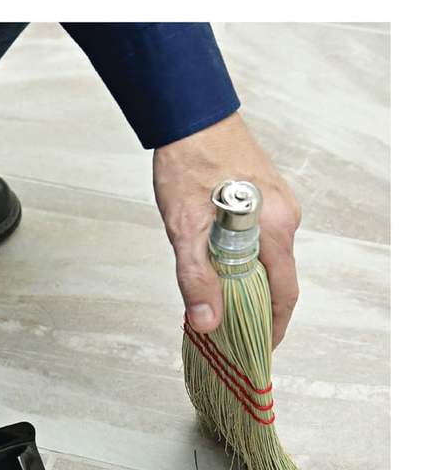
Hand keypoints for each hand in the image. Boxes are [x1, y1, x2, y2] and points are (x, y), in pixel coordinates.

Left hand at [153, 112, 302, 346]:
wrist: (190, 116)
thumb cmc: (189, 166)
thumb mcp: (185, 229)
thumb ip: (196, 278)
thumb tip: (206, 323)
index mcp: (273, 229)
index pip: (284, 294)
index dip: (272, 328)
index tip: (258, 352)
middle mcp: (284, 218)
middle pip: (275, 279)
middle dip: (254, 311)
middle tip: (228, 336)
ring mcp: (276, 206)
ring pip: (265, 260)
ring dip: (244, 286)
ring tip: (216, 308)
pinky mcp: (262, 198)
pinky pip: (258, 241)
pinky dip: (241, 263)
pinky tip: (214, 270)